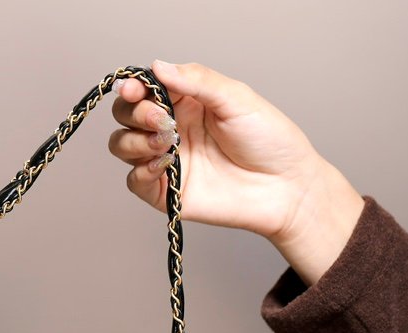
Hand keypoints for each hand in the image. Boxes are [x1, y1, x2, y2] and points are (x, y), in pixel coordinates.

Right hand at [109, 59, 363, 284]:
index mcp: (186, 102)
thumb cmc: (270, 141)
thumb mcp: (236, 99)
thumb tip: (158, 66)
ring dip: (135, 140)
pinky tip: (164, 165)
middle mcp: (171, 129)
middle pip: (125, 116)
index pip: (144, 89)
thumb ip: (197, 80)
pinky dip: (141, 171)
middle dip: (134, 113)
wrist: (285, 188)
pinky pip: (134, 180)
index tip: (133, 89)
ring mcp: (166, 161)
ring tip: (166, 143)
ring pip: (122, 145)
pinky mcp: (166, 192)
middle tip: (160, 119)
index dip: (132, 87)